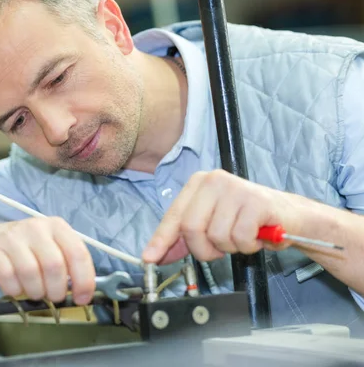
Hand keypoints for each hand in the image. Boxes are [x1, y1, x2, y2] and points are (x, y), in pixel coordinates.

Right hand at [0, 217, 94, 304]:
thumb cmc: (27, 246)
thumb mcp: (51, 246)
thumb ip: (68, 263)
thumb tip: (83, 292)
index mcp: (57, 226)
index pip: (78, 253)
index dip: (84, 280)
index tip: (82, 299)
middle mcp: (36, 227)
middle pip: (54, 266)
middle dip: (57, 290)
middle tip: (53, 296)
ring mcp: (12, 238)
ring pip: (31, 273)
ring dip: (36, 292)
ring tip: (35, 292)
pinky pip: (8, 278)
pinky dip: (15, 290)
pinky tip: (16, 288)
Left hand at [142, 170, 300, 264]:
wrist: (290, 216)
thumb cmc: (248, 220)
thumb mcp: (211, 225)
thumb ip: (183, 238)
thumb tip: (155, 255)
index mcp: (199, 183)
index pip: (173, 216)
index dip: (161, 240)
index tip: (150, 259)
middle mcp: (214, 181)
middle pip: (191, 228)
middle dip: (204, 249)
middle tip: (220, 249)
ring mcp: (235, 188)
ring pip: (216, 236)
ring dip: (230, 247)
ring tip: (242, 236)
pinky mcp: (256, 201)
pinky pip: (240, 237)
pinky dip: (247, 246)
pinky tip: (256, 236)